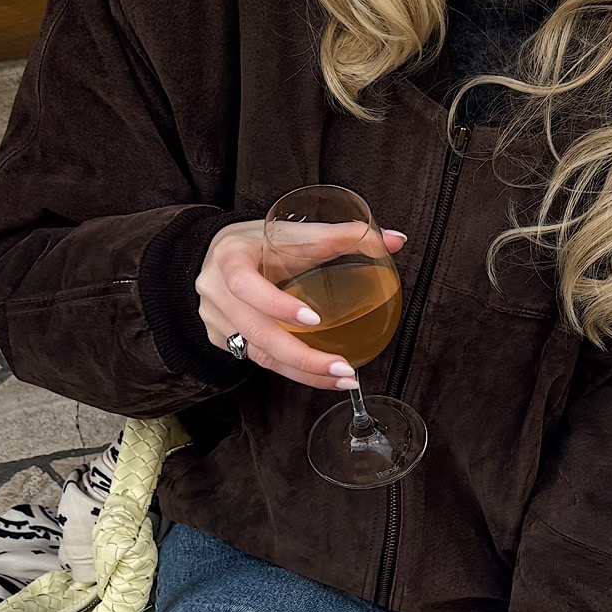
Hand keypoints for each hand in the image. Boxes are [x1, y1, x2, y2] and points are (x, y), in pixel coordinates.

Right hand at [195, 218, 405, 392]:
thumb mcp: (293, 233)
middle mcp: (217, 293)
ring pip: (260, 355)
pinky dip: (294, 371)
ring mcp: (218, 321)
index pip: (245, 284)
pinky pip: (262, 361)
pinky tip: (323, 377)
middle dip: (302, 357)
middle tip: (342, 367)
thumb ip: (344, 236)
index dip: (276, 304)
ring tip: (342, 377)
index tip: (314, 319)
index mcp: (229, 258)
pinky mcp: (224, 340)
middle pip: (257, 332)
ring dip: (304, 372)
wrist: (216, 255)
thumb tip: (395, 240)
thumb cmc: (258, 243)